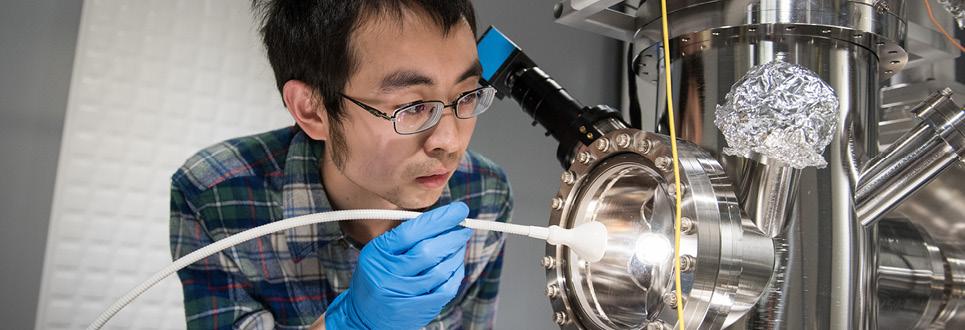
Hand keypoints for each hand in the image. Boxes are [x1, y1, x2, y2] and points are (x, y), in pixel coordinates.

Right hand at [324, 202, 472, 329]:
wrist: (365, 316)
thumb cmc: (377, 276)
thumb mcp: (379, 251)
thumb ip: (405, 235)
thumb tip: (442, 219)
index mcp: (379, 253)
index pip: (412, 232)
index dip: (440, 219)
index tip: (458, 210)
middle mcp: (389, 275)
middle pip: (429, 250)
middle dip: (453, 235)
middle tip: (463, 228)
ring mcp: (405, 294)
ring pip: (442, 269)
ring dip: (457, 253)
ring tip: (459, 245)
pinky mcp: (420, 309)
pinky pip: (447, 287)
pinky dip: (456, 272)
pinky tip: (455, 264)